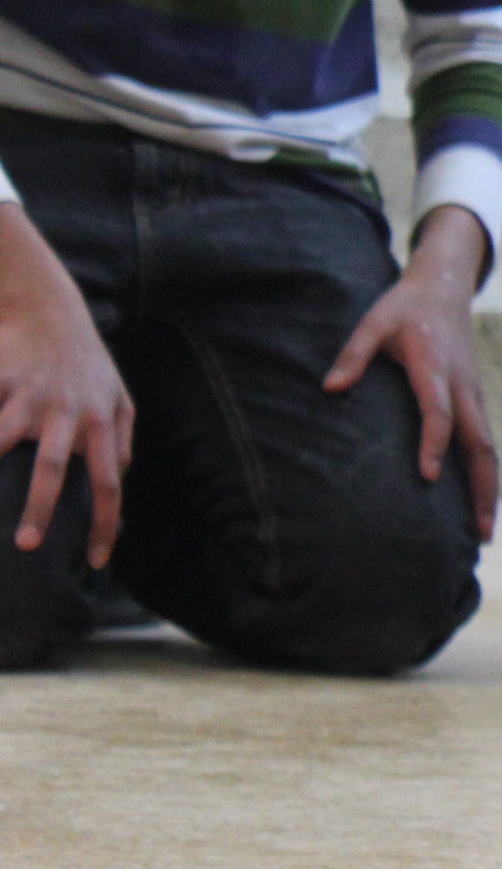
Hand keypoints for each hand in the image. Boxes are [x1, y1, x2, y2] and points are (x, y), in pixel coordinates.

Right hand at [0, 204, 130, 563]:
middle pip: (55, 469)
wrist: (48, 309)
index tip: (96, 560)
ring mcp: (30, 397)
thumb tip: (123, 472)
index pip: (109, 483)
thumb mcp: (117, 394)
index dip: (104, 524)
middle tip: (28, 547)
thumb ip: (121, 435)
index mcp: (102, 423)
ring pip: (8, 443)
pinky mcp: (2, 383)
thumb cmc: (84, 361)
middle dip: (41, 509)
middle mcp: (68, 412)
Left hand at [325, 203, 498, 538]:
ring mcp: (474, 395)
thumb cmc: (403, 307)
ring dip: (488, 489)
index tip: (426, 477)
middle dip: (482, 488)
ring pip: (488, 448)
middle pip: (481, 444)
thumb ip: (352, 354)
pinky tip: (477, 499)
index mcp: (435, 368)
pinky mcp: (474, 401)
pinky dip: (483, 473)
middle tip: (482, 532)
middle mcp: (463, 387)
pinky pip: (483, 441)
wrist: (445, 289)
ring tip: (485, 531)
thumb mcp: (372, 322)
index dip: (433, 444)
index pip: (439, 413)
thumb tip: (330, 388)